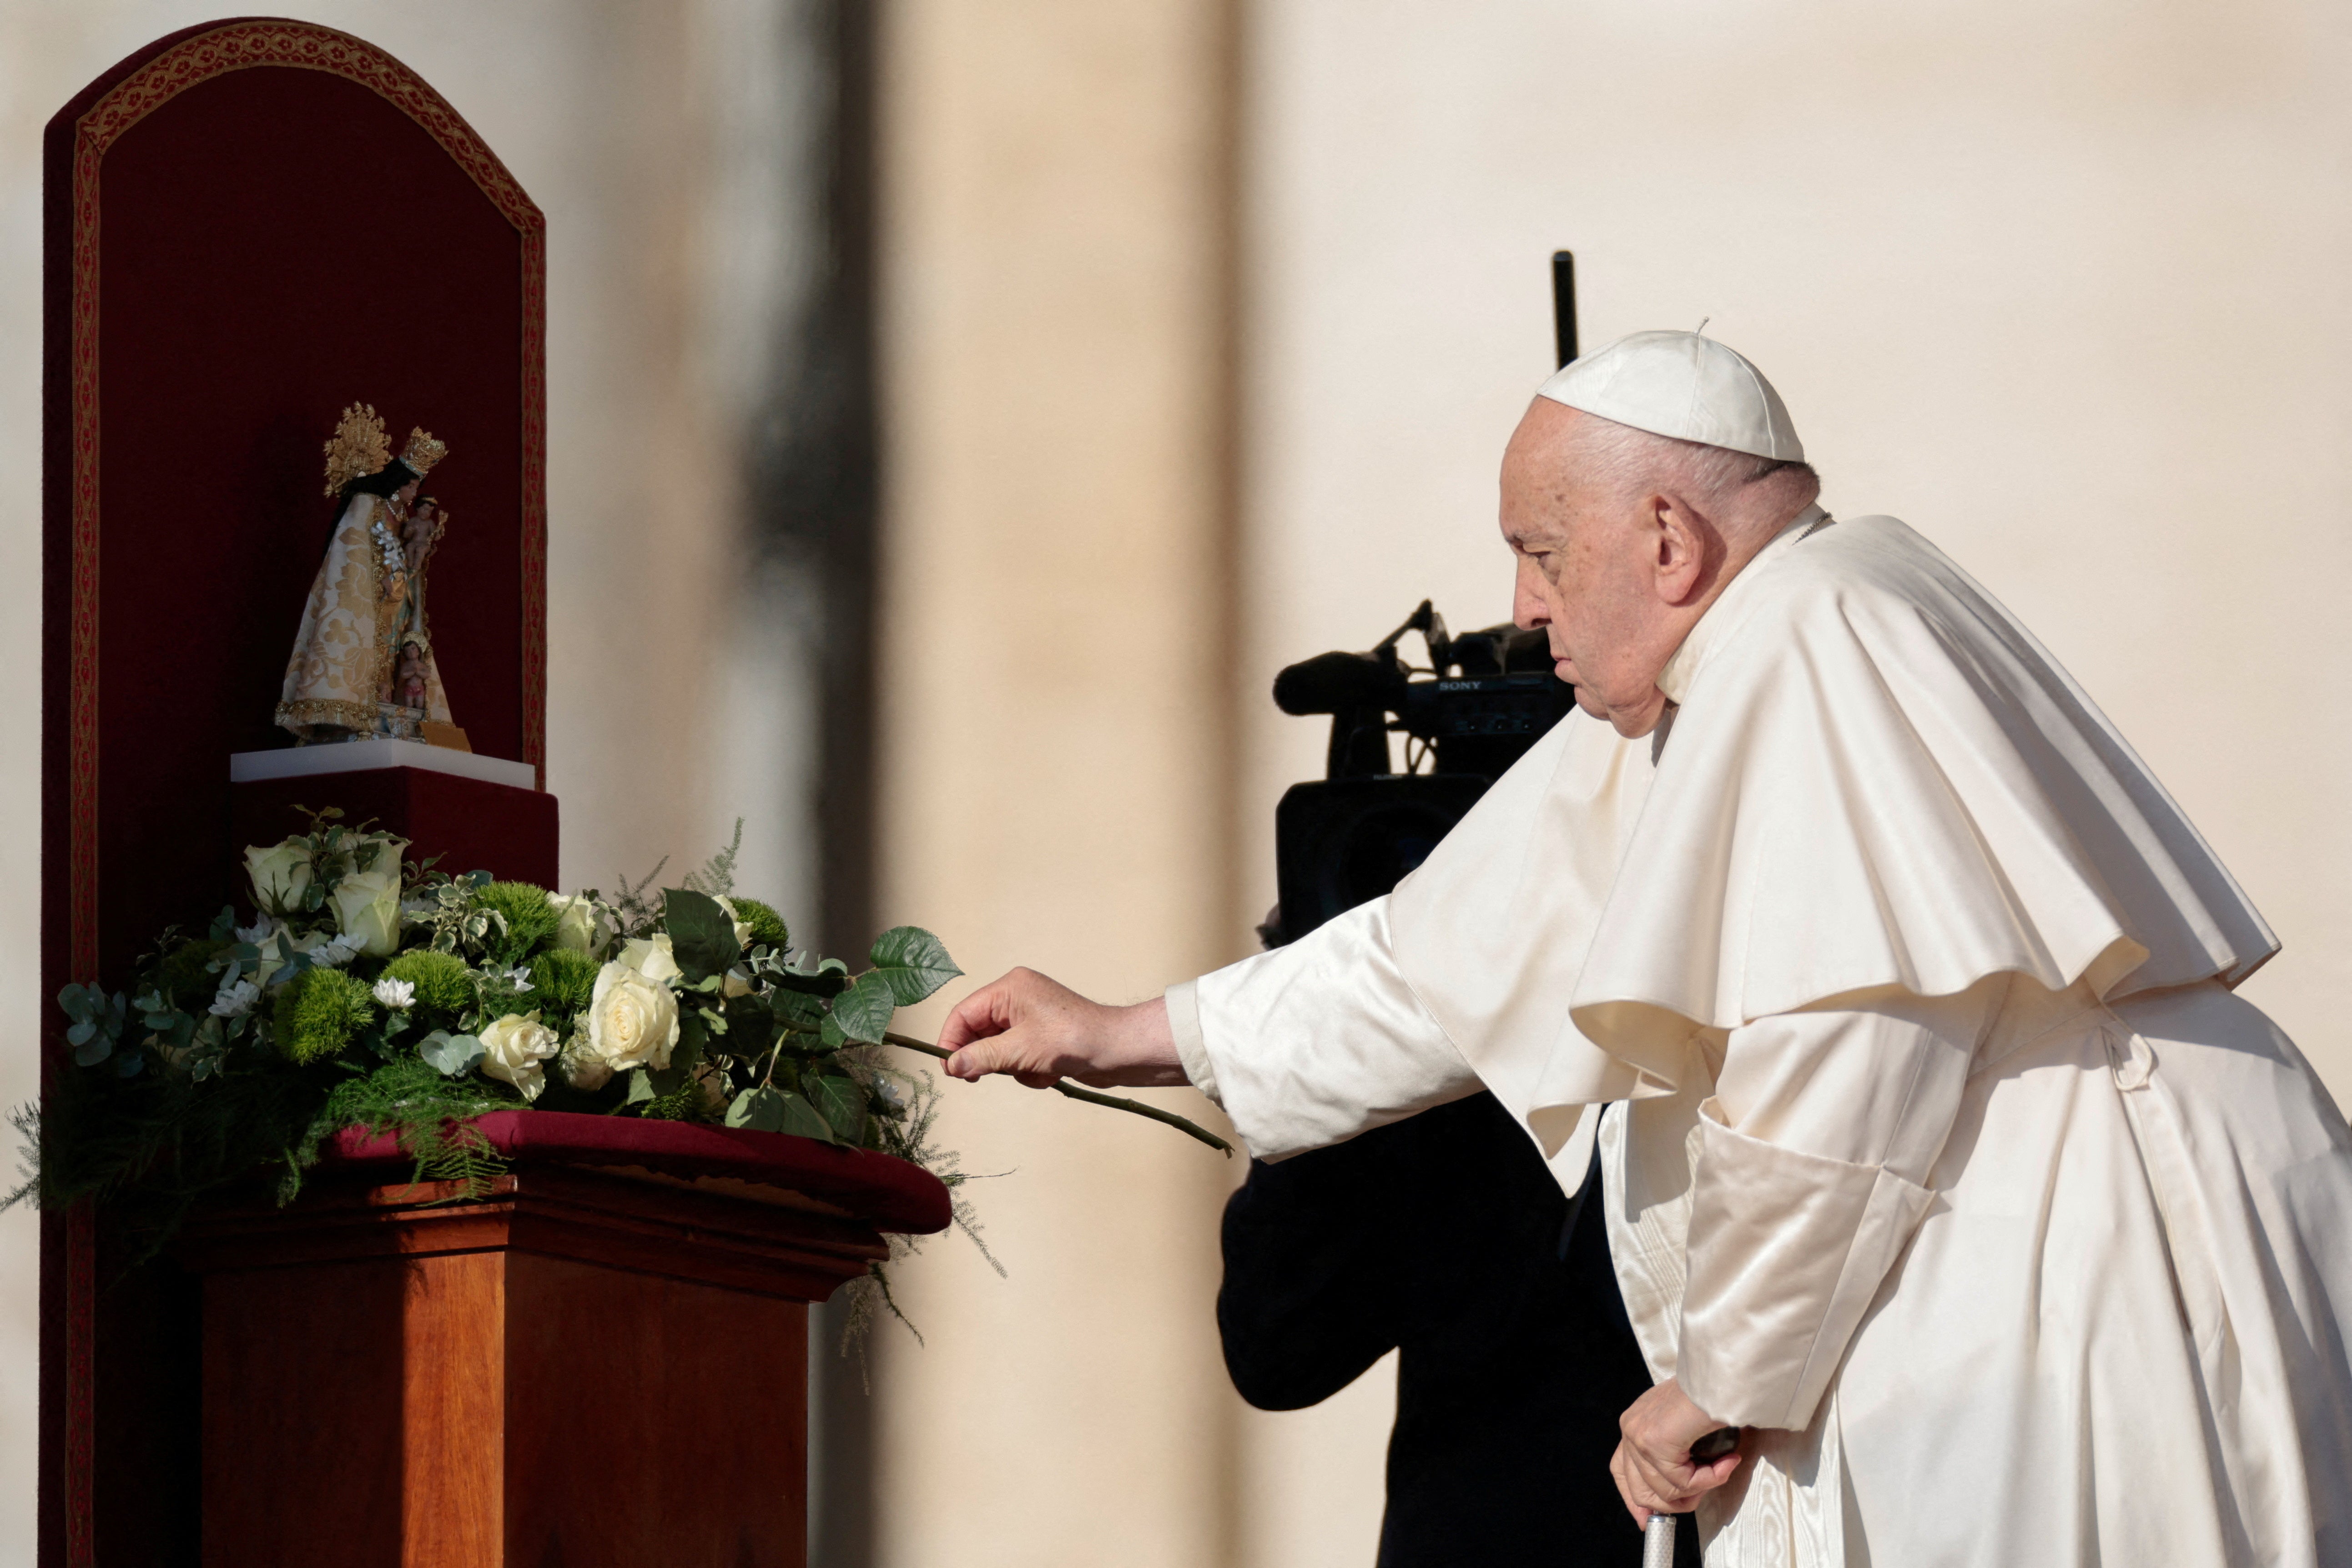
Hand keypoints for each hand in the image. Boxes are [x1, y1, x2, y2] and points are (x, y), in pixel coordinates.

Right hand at [937, 969, 1185, 1088]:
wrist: (1118, 1051)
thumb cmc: (1073, 1040)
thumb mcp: (1019, 1050)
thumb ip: (981, 1057)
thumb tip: (951, 1065)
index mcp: (1009, 988)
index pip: (963, 1013)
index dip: (951, 1042)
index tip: (949, 1071)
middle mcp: (1018, 997)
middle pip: (980, 1032)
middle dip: (990, 1058)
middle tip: (989, 1076)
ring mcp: (1031, 1017)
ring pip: (999, 1049)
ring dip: (1013, 1067)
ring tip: (1036, 1069)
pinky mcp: (1042, 1036)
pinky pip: (1018, 1056)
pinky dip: (1029, 1069)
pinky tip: (1049, 1072)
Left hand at [1610, 1379, 1742, 1527]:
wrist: (1723, 1373)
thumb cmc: (1712, 1393)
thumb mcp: (1685, 1428)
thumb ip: (1674, 1459)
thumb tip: (1670, 1499)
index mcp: (1635, 1423)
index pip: (1621, 1471)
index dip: (1634, 1500)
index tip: (1647, 1520)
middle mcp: (1631, 1428)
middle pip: (1640, 1489)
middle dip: (1675, 1502)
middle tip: (1701, 1493)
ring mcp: (1639, 1435)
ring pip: (1666, 1490)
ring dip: (1701, 1487)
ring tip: (1722, 1468)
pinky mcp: (1655, 1441)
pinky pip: (1683, 1482)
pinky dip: (1711, 1478)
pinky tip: (1727, 1461)